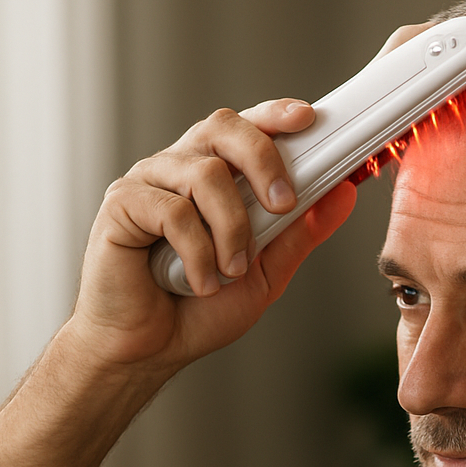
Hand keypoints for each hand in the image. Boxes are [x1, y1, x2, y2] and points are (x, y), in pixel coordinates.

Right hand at [67, 98, 358, 378]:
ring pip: (204, 175)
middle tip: (283, 204)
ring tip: (231, 271)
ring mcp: (149, 183)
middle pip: (223, 128)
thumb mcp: (267, 274)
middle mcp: (180, 169)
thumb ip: (300, 233)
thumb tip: (344, 194)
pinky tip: (199, 281)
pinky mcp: (121, 204)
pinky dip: (197, 252)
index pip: (245, 129)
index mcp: (216, 176)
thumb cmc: (198, 309)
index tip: (307, 119)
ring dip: (232, 229)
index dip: (274, 116)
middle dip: (263, 160)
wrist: (148, 350)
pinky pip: (171, 210)